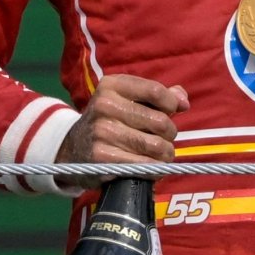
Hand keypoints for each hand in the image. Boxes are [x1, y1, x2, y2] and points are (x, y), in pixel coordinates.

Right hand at [56, 74, 189, 187]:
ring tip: (163, 154)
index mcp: (112, 85)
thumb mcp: (128, 99)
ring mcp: (101, 132)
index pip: (155, 90)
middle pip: (159, 121)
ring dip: (166, 153)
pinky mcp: (101, 157)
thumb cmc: (111, 120)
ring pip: (154, 145)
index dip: (172, 103)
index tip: (175, 111)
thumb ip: (159, 96)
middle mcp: (104, 105)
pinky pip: (142, 165)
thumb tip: (183, 102)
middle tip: (166, 139)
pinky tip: (153, 168)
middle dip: (170, 133)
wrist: (72, 148)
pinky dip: (154, 169)